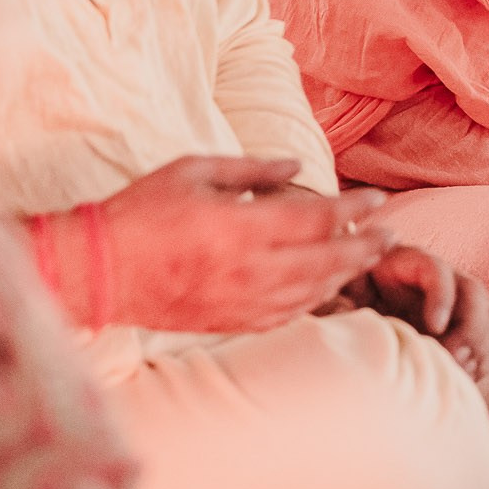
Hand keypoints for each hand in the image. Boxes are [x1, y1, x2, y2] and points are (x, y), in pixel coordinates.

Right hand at [73, 155, 390, 334]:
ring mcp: (241, 302)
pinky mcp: (230, 323)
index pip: (316, 219)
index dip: (354, 209)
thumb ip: (251, 168)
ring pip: (312, 292)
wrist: (99, 271)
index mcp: (240, 228)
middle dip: (365, 247)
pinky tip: (323, 287)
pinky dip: (313, 300)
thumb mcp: (193, 170)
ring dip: (345, 275)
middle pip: (327, 261)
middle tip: (390, 235)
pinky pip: (287, 315)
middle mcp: (248, 270)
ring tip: (365, 259)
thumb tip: (297, 166)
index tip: (376, 201)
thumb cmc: (141, 211)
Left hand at [345, 245, 488, 386]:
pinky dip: (481, 361)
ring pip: (488, 318)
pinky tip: (461, 374)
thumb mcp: (350, 292)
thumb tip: (340, 295)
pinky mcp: (473, 323)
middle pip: (474, 293)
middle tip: (451, 359)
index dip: (441, 297)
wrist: (377, 318)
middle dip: (469, 330)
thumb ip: (347, 290)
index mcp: (409, 263)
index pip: (437, 270)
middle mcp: (442, 277)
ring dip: (477, 348)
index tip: (433, 327)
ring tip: (455, 371)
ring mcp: (462, 300)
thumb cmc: (357, 302)